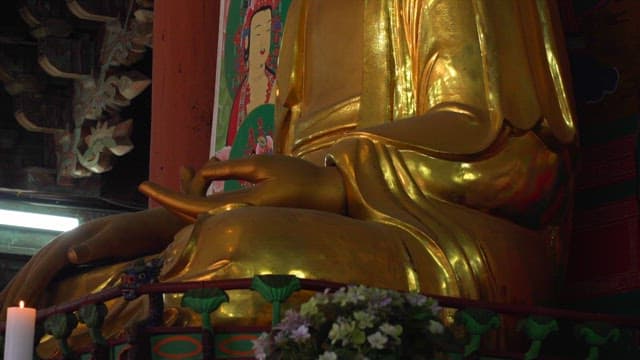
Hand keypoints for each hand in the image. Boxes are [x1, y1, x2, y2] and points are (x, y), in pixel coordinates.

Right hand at [0, 208, 183, 312]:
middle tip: (1, 320)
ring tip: (3, 312)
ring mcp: (66, 250)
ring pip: (34, 272)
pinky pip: (45, 273)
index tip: (19, 309)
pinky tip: (24, 298)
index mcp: (71, 240)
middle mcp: (63, 244)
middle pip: (32, 270)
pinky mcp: (72, 257)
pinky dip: (30, 286)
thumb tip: (70, 254)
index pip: (44, 267)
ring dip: (17, 291)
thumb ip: (95, 246)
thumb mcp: (118, 238)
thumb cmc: (135, 232)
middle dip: (15, 294)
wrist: (149, 226)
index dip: (30, 288)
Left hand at [139, 154, 346, 221]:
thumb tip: (201, 170)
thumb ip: (230, 168)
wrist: (326, 196)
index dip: (165, 196)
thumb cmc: (299, 176)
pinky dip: (202, 197)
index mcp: (241, 207)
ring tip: (185, 168)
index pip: (192, 206)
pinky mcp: (248, 219)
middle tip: (169, 172)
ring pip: (203, 215)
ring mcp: (244, 222)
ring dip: (189, 194)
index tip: (142, 184)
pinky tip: (202, 176)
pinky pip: (215, 213)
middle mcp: (239, 220)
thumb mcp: (263, 164)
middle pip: (193, 215)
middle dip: (175, 194)